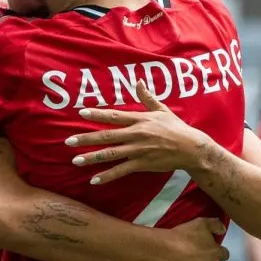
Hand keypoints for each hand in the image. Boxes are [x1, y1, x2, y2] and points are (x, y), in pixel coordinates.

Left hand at [65, 80, 210, 184]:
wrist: (191, 149)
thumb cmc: (176, 128)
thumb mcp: (162, 110)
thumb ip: (147, 97)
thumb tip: (138, 81)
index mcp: (140, 120)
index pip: (114, 116)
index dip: (97, 114)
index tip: (81, 113)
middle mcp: (136, 134)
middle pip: (107, 136)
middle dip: (86, 138)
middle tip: (68, 141)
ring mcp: (138, 150)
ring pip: (111, 154)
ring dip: (92, 157)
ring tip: (76, 160)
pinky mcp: (142, 164)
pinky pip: (121, 170)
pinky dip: (107, 176)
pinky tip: (94, 179)